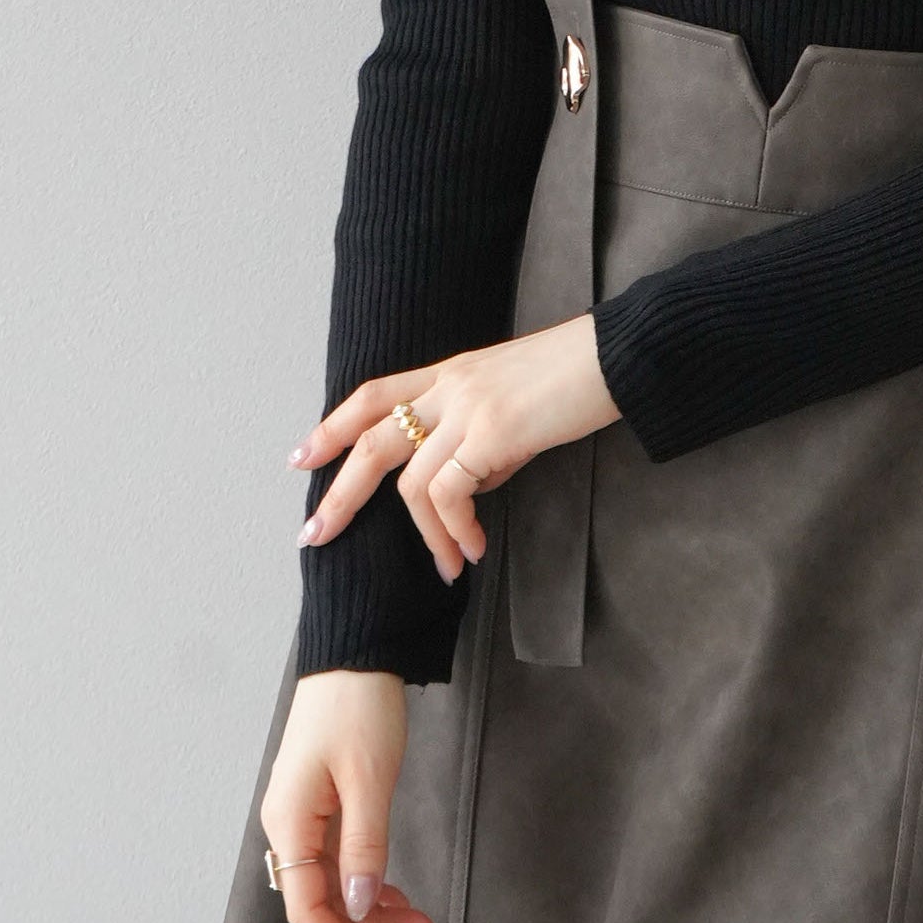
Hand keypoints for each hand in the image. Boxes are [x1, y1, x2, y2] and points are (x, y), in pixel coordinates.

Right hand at [260, 668, 437, 922]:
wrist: (356, 653)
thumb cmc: (358, 707)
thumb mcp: (369, 781)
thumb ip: (364, 848)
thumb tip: (360, 907)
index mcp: (290, 823)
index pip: (309, 910)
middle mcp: (290, 826)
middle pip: (322, 904)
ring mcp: (305, 815)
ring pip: (336, 884)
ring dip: (374, 912)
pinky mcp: (323, 803)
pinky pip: (342, 859)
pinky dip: (372, 881)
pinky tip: (399, 898)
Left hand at [290, 315, 620, 583]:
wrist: (620, 355)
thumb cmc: (579, 378)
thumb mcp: (515, 400)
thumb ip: (483, 436)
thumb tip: (471, 482)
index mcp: (452, 371)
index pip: (374, 394)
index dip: (332, 424)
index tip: (301, 457)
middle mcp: (451, 386)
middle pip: (371, 439)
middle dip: (339, 491)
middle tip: (314, 533)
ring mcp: (469, 408)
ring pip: (411, 482)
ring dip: (426, 536)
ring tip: (449, 567)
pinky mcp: (493, 432)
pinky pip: (452, 494)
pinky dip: (456, 530)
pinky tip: (476, 548)